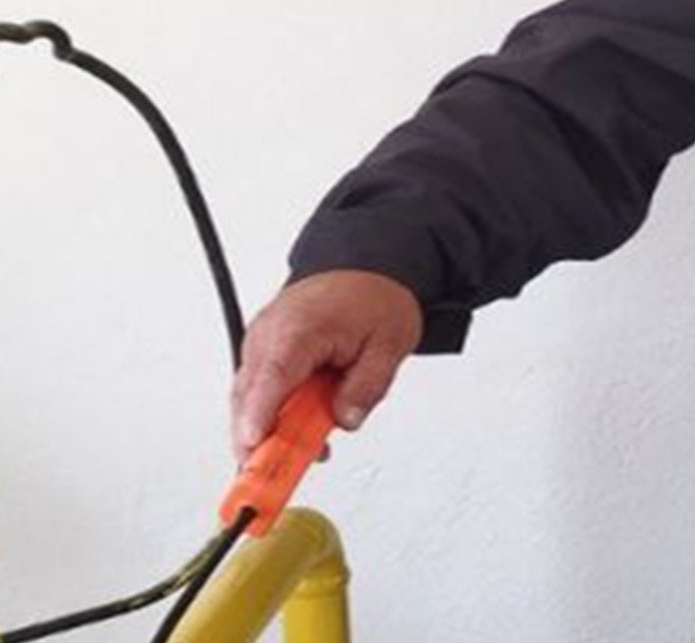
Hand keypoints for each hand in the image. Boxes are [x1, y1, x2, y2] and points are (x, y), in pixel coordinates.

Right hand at [230, 269, 423, 461]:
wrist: (366, 265)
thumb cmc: (375, 296)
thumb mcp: (390, 342)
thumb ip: (367, 385)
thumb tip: (346, 419)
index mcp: (299, 330)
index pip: (271, 379)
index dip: (259, 419)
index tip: (253, 452)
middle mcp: (268, 335)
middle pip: (251, 399)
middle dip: (259, 444)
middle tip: (273, 483)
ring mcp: (261, 344)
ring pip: (250, 401)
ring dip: (269, 433)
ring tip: (300, 457)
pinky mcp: (264, 352)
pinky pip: (260, 391)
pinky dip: (273, 416)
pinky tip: (299, 435)